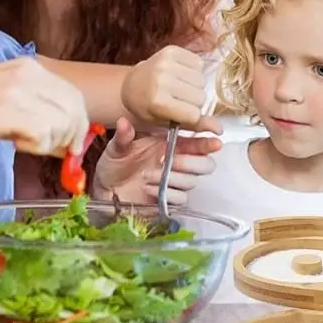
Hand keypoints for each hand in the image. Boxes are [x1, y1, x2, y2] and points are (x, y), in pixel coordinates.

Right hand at [0, 58, 88, 156]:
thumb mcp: (2, 96)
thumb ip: (34, 109)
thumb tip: (66, 138)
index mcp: (28, 67)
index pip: (73, 95)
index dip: (78, 125)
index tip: (69, 146)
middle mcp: (28, 73)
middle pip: (74, 109)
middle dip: (71, 137)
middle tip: (55, 154)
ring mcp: (18, 90)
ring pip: (62, 123)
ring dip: (50, 143)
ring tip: (22, 143)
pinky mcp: (6, 111)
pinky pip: (43, 134)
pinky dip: (36, 147)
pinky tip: (14, 143)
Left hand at [93, 117, 220, 205]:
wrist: (105, 189)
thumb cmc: (115, 164)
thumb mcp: (116, 147)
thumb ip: (123, 136)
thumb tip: (124, 122)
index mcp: (169, 144)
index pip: (197, 141)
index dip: (209, 139)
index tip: (217, 137)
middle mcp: (177, 162)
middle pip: (205, 164)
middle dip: (193, 162)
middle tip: (172, 161)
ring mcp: (174, 182)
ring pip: (192, 181)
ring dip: (172, 177)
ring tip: (147, 175)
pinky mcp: (169, 199)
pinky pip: (180, 198)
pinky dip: (166, 193)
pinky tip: (148, 188)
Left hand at [121, 46, 221, 132]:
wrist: (132, 84)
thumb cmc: (149, 108)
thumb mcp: (167, 122)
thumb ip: (195, 125)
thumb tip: (220, 129)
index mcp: (158, 102)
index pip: (194, 114)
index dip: (191, 116)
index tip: (181, 114)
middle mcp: (162, 80)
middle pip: (200, 97)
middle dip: (194, 102)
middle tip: (179, 100)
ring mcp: (166, 63)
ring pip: (202, 80)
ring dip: (195, 86)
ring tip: (180, 87)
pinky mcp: (171, 50)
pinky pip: (199, 63)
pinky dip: (194, 70)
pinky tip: (181, 74)